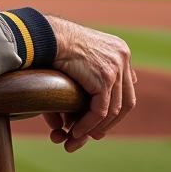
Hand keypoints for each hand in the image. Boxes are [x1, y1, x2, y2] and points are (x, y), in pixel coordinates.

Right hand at [41, 15, 136, 152]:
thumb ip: (88, 78)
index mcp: (120, 50)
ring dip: (97, 127)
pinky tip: (75, 130)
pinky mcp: (105, 77)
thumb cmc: (52, 44)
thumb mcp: (78, 57)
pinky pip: (100, 110)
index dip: (115, 108)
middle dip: (110, 122)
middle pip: (126, 101)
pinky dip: (88, 124)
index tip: (100, 122)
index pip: (126, 88)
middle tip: (93, 135)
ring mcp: (117, 67)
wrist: (45, 35)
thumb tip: (94, 101)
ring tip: (79, 135)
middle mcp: (123, 57)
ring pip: (114, 110)